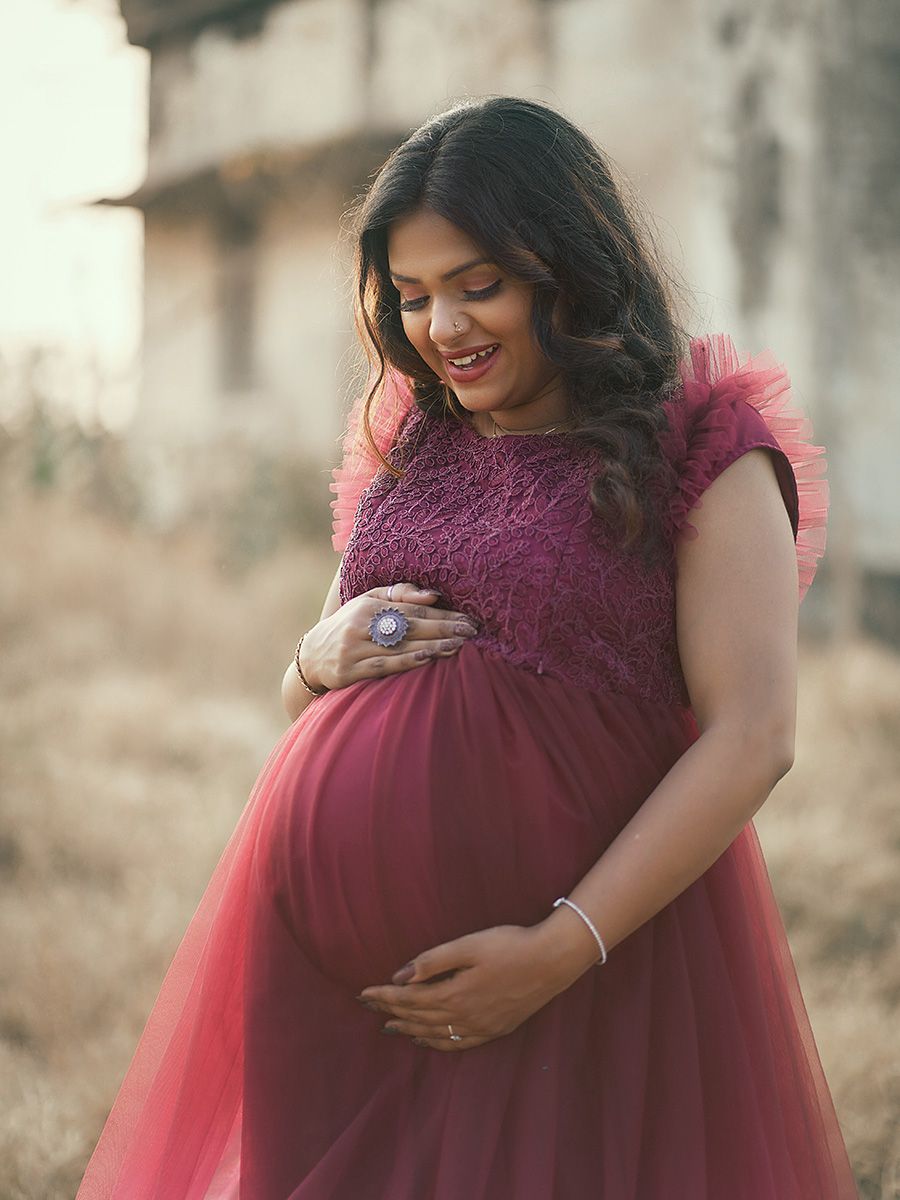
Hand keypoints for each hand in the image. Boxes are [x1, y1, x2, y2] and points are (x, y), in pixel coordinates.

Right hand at [300, 583, 479, 691]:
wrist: (312, 656)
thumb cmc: (350, 625)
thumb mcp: (368, 602)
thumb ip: (399, 595)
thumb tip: (433, 594)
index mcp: (368, 606)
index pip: (412, 609)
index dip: (442, 614)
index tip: (468, 618)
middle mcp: (360, 625)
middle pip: (410, 626)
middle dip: (443, 628)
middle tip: (471, 632)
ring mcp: (353, 649)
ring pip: (399, 646)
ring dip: (431, 646)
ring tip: (458, 647)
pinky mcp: (348, 671)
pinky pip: (382, 666)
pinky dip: (406, 662)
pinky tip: (427, 659)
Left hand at [355, 921, 594, 1051]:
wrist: (552, 962)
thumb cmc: (510, 945)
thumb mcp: (469, 945)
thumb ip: (433, 961)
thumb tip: (400, 976)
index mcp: (454, 993)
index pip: (409, 998)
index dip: (384, 997)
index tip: (363, 993)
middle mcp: (464, 1016)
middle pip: (418, 1017)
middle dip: (391, 1011)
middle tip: (369, 1007)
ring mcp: (480, 1027)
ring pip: (435, 1033)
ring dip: (410, 1029)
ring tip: (390, 1026)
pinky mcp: (494, 1030)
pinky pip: (457, 1044)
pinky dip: (437, 1043)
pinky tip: (427, 1040)